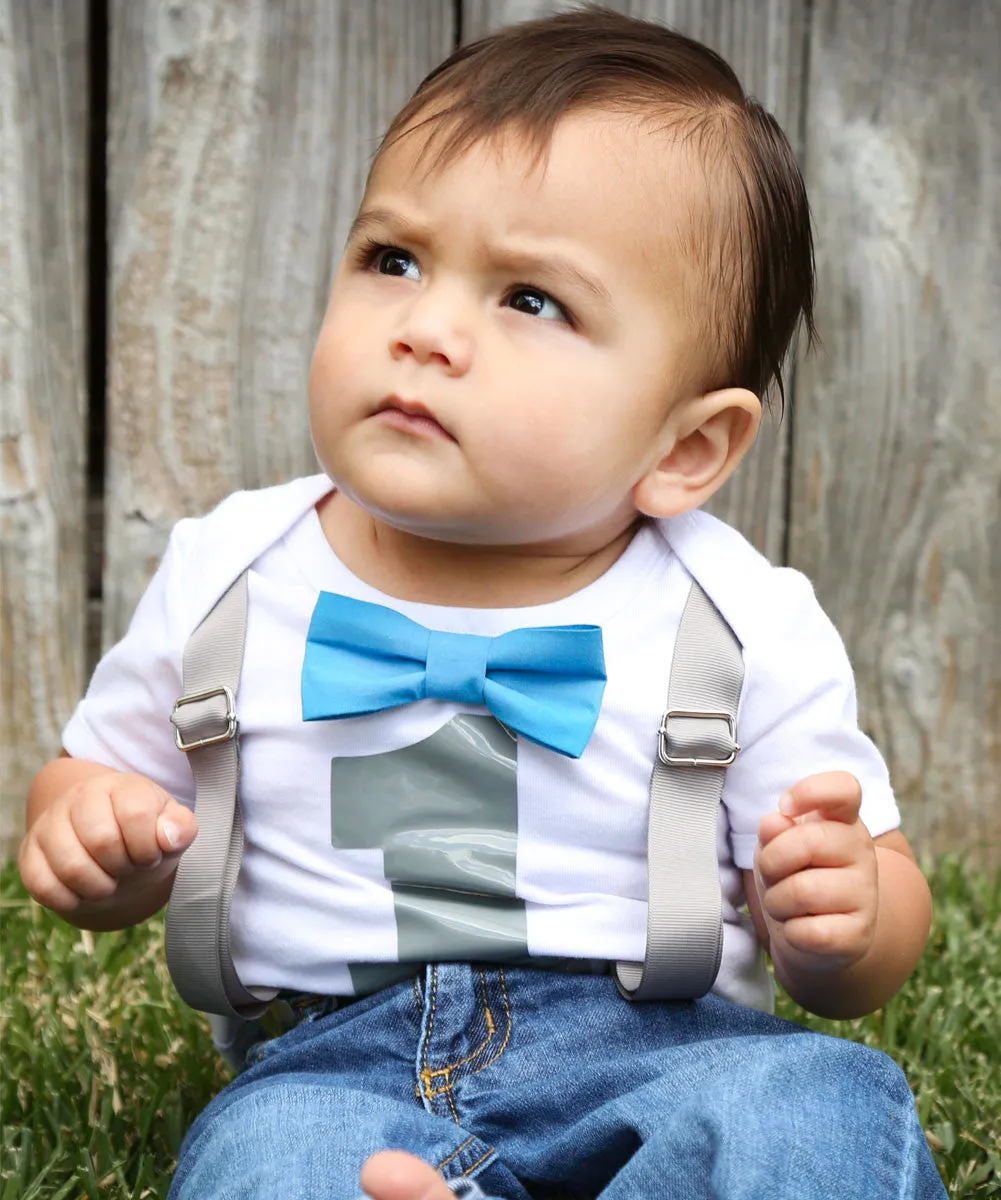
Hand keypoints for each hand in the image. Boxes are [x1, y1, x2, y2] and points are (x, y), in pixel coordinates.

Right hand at [18, 769, 196, 915]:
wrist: (108, 839)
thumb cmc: (144, 833)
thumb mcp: (170, 826)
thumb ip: (181, 828)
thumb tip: (170, 837)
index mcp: (120, 786)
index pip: (135, 815)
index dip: (148, 847)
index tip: (151, 854)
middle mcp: (80, 798)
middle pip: (101, 841)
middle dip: (124, 866)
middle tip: (129, 867)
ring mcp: (50, 825)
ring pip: (71, 867)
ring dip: (99, 887)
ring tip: (110, 881)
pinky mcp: (30, 854)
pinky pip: (44, 886)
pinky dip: (71, 899)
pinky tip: (84, 891)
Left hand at [753, 772, 877, 976]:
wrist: (815, 936)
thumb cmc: (793, 876)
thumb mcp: (777, 846)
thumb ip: (775, 830)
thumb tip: (775, 821)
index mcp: (842, 820)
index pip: (844, 788)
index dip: (811, 791)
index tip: (786, 806)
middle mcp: (861, 851)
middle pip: (809, 841)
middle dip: (772, 862)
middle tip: (773, 875)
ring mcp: (866, 893)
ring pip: (802, 891)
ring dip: (776, 901)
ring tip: (785, 904)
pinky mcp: (860, 935)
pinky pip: (809, 932)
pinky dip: (791, 933)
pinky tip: (800, 929)